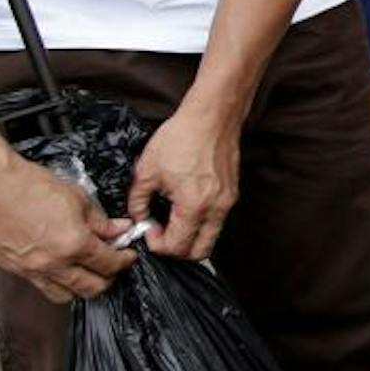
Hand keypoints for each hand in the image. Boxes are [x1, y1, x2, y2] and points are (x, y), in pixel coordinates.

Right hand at [0, 149, 134, 302]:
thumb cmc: (26, 184)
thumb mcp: (75, 196)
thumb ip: (100, 220)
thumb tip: (119, 230)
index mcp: (73, 244)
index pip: (109, 264)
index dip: (124, 260)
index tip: (128, 255)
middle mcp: (53, 264)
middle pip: (91, 288)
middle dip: (107, 279)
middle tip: (111, 266)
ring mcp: (30, 270)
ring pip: (64, 295)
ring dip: (80, 288)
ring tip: (85, 272)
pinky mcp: (12, 268)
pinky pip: (40, 286)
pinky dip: (54, 282)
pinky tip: (58, 267)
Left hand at [126, 100, 240, 259]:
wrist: (211, 118)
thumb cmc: (182, 137)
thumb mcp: (147, 170)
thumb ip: (137, 201)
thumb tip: (138, 217)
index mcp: (193, 205)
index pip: (177, 247)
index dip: (157, 244)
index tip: (149, 229)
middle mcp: (215, 209)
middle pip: (198, 253)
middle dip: (176, 249)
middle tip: (161, 232)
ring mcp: (227, 203)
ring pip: (210, 239)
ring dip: (190, 238)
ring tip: (173, 219)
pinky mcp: (231, 195)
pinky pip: (216, 223)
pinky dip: (200, 224)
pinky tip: (185, 207)